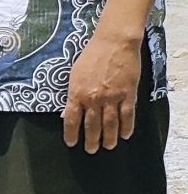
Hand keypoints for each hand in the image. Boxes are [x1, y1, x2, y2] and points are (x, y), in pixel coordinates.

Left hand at [64, 27, 142, 150]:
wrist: (113, 43)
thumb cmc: (91, 56)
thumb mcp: (73, 75)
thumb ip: (72, 94)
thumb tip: (66, 112)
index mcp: (77, 93)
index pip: (71, 119)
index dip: (71, 133)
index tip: (72, 143)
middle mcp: (93, 99)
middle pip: (92, 126)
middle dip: (91, 140)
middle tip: (91, 150)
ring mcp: (112, 98)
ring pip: (110, 124)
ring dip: (109, 138)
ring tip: (108, 146)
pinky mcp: (128, 94)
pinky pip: (128, 115)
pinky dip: (127, 127)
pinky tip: (125, 135)